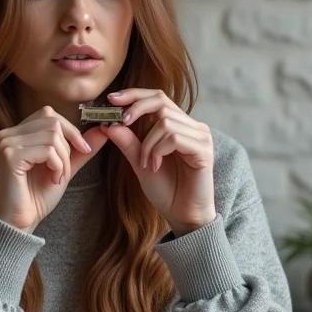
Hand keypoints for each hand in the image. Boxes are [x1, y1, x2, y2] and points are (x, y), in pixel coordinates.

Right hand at [0, 106, 109, 232]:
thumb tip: (103, 128)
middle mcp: (8, 133)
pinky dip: (57, 166)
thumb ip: (80, 148)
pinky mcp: (9, 155)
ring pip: (52, 136)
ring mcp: (6, 143)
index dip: (70, 130)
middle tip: (63, 171)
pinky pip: (47, 150)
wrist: (21, 222)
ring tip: (56, 178)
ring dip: (63, 160)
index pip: (49, 114)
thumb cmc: (38, 197)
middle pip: (52, 122)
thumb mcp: (65, 167)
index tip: (84, 149)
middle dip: (67, 148)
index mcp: (17, 133)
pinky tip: (51, 180)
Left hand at [101, 89, 215, 236]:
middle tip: (121, 122)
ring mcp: (200, 137)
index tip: (112, 98)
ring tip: (146, 164)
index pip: (157, 98)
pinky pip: (174, 138)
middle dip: (136, 108)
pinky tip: (155, 166)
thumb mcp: (140, 163)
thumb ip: (128, 143)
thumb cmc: (166, 191)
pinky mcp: (203, 150)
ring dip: (147, 144)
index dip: (135, 94)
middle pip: (161, 101)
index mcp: (179, 126)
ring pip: (165, 123)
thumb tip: (108, 123)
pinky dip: (158, 151)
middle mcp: (192, 127)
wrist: (183, 216)